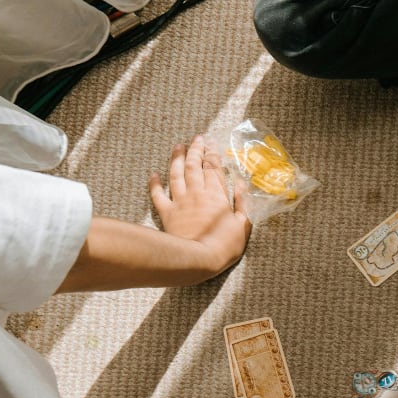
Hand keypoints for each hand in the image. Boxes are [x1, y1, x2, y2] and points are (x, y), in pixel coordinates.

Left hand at [149, 136, 249, 277]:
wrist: (197, 259)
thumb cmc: (225, 245)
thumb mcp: (243, 224)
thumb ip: (242, 202)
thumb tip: (241, 183)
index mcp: (217, 195)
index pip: (214, 168)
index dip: (213, 154)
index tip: (212, 143)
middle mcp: (197, 193)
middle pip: (195, 166)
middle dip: (196, 150)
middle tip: (196, 138)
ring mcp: (180, 202)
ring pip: (176, 174)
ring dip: (177, 159)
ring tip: (177, 146)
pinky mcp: (167, 213)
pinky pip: (158, 195)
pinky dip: (155, 183)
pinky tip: (154, 174)